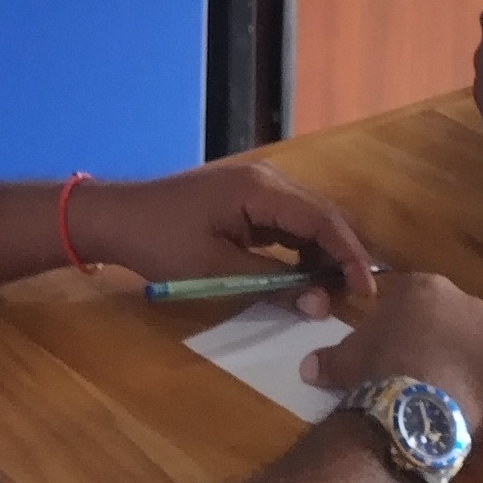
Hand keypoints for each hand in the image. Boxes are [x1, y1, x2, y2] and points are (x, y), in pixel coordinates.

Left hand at [70, 164, 378, 318]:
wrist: (115, 218)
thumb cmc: (160, 243)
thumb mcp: (216, 271)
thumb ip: (272, 284)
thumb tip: (318, 303)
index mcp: (262, 189)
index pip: (324, 220)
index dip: (350, 256)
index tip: (366, 291)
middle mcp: (266, 179)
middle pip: (323, 215)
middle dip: (342, 255)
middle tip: (354, 296)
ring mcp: (256, 186)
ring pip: (307, 219)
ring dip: (323, 253)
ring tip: (331, 292)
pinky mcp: (245, 199)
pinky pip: (287, 222)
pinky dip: (301, 248)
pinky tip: (304, 276)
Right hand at [301, 272, 482, 438]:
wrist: (413, 401)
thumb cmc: (376, 368)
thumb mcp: (344, 360)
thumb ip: (331, 358)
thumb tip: (308, 367)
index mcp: (428, 289)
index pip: (421, 296)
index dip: (409, 322)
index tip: (397, 345)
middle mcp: (469, 304)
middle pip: (460, 317)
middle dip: (447, 337)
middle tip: (426, 367)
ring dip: (482, 356)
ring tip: (462, 382)